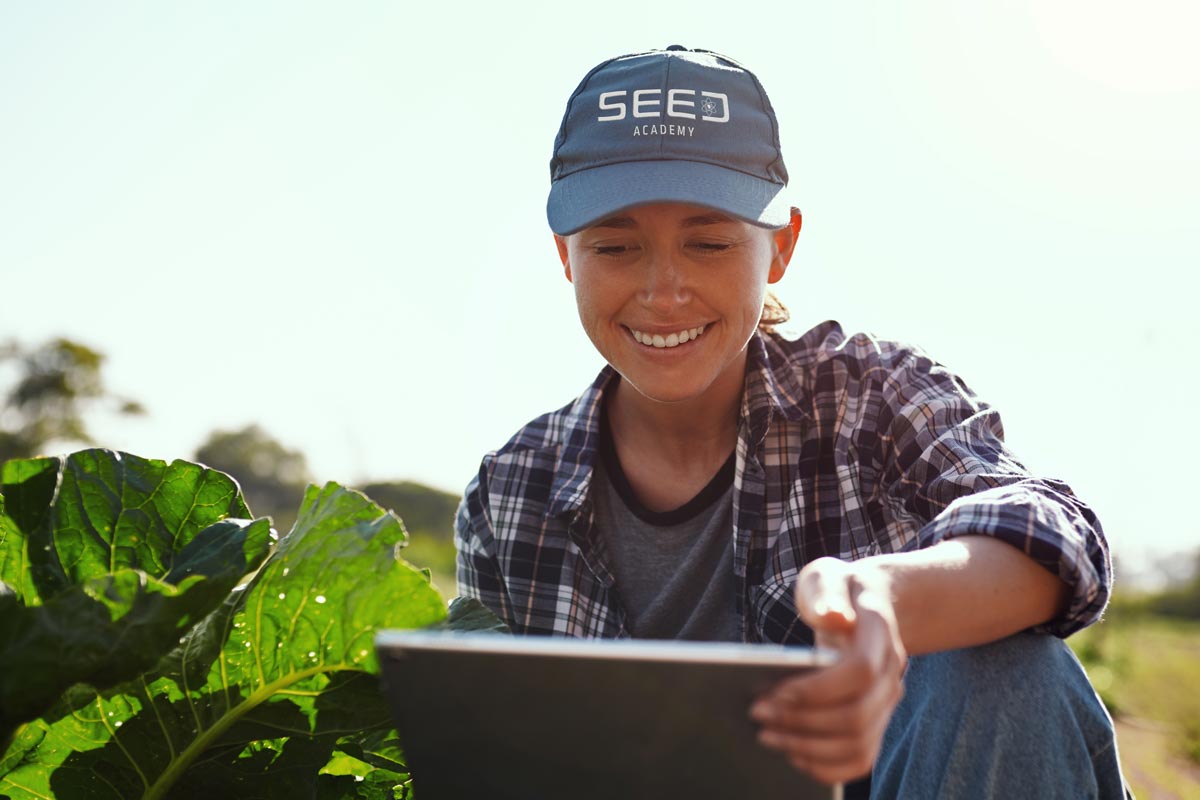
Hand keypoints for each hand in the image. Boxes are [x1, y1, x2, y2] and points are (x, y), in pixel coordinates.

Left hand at [750, 557, 906, 784]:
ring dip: (809, 748)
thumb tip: (832, 615)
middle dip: (803, 721)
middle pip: (857, 716)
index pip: (859, 672)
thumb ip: (826, 591)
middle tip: (758, 714)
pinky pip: (861, 759)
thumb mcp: (827, 576)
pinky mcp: (876, 721)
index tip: (776, 691)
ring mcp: (887, 701)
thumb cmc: (838, 590)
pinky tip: (793, 755)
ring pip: (858, 744)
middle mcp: (891, 672)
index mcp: (879, 632)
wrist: (867, 604)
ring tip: (767, 736)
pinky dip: (828, 766)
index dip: (818, 688)